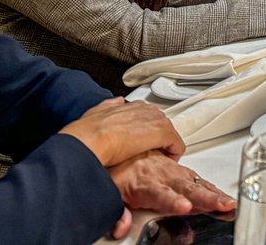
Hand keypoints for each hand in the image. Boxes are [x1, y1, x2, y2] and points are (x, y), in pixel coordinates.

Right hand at [62, 99, 183, 166]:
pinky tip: (165, 163)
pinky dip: (173, 154)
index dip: (146, 132)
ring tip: (156, 160)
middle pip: (161, 125)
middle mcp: (147, 110)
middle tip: (148, 154)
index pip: (148, 116)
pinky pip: (177, 145)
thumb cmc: (89, 131)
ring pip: (170, 134)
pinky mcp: (163, 133)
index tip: (141, 143)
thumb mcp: (96, 112)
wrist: (92, 139)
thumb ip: (108, 106)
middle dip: (156, 139)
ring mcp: (156, 121)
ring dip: (165, 147)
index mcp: (132, 106)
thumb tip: (117, 102)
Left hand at [107, 152, 234, 238]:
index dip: (173, 201)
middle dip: (206, 198)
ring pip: (197, 183)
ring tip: (229, 204)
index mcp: (147, 183)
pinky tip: (224, 197)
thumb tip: (120, 227)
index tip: (185, 206)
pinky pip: (198, 178)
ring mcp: (173, 171)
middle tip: (222, 206)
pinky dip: (213, 188)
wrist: (119, 141)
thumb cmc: (117, 168)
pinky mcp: (179, 168)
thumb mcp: (112, 191)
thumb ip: (119, 211)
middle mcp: (163, 175)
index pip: (162, 194)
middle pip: (187, 189)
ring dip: (214, 194)